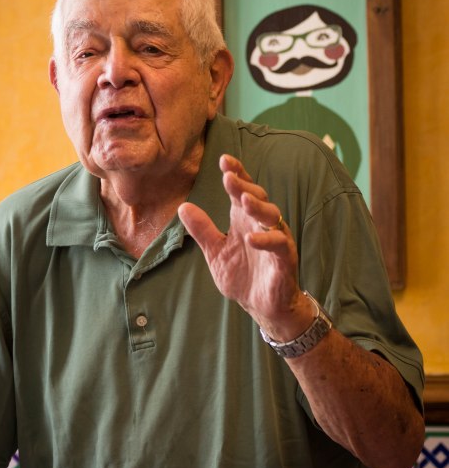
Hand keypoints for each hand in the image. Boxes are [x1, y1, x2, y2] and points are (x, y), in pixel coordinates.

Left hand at [178, 154, 312, 339]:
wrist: (263, 307)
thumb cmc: (242, 276)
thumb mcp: (215, 253)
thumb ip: (202, 231)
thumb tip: (183, 207)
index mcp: (243, 220)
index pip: (240, 191)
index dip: (235, 175)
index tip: (223, 160)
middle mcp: (261, 225)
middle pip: (256, 198)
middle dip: (244, 186)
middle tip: (229, 177)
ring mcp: (275, 239)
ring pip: (271, 215)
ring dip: (258, 206)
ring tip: (242, 200)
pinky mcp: (284, 258)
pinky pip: (279, 244)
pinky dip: (266, 239)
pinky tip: (251, 237)